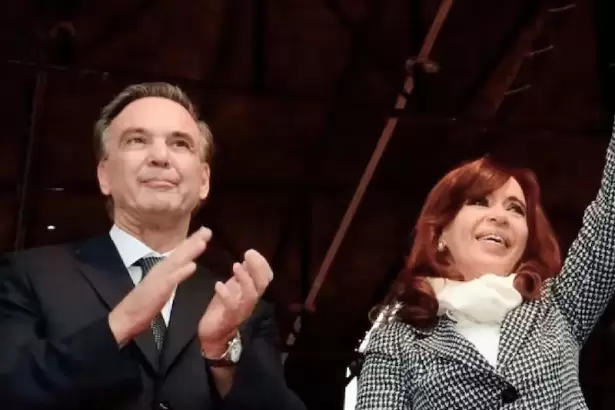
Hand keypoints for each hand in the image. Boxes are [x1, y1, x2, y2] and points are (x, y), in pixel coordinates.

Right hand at [108, 227, 211, 345]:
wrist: (125, 318)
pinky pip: (171, 280)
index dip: (191, 242)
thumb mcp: (161, 287)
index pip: (179, 253)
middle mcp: (160, 270)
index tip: (205, 231)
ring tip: (203, 241)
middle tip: (207, 229)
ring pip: (176, 262)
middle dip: (194, 240)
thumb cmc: (143, 304)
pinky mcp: (158, 290)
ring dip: (189, 252)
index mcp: (162, 269)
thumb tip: (187, 265)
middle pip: (179, 253)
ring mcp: (159, 279)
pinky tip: (192, 266)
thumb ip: (172, 275)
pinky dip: (181, 272)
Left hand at [198, 249, 272, 354]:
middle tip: (247, 254)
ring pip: (251, 295)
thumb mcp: (233, 288)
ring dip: (245, 279)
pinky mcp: (229, 318)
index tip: (251, 251)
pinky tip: (218, 284)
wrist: (212, 335)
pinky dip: (227, 294)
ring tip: (235, 266)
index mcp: (252, 292)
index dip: (262, 264)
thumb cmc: (222, 309)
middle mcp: (250, 301)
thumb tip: (249, 257)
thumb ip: (241, 275)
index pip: (266, 277)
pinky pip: (232, 306)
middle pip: (262, 284)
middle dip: (257, 267)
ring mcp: (241, 310)